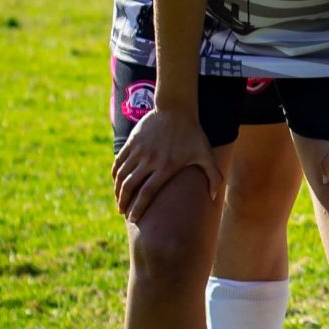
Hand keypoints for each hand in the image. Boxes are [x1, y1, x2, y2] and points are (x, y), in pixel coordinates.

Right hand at [113, 106, 219, 221]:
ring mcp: (139, 151)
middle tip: (123, 212)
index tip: (134, 219)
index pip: (147, 193)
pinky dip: (114, 175)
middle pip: (130, 187)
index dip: (139, 208)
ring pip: (121, 176)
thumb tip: (214, 198)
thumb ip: (213, 176)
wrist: (176, 109)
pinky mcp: (131, 143)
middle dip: (124, 203)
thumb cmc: (193, 134)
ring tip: (119, 201)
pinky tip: (116, 183)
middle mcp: (149, 160)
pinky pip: (118, 163)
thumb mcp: (206, 154)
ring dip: (117, 191)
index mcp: (166, 166)